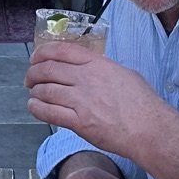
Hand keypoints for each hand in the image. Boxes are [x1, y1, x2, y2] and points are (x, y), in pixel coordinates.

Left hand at [24, 44, 166, 156]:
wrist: (149, 128)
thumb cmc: (142, 104)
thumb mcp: (124, 74)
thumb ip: (102, 70)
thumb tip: (90, 70)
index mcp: (97, 64)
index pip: (62, 50)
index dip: (43, 52)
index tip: (36, 58)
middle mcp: (86, 78)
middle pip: (48, 69)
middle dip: (33, 73)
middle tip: (30, 79)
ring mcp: (81, 100)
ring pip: (45, 90)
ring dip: (35, 92)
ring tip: (33, 94)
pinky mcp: (79, 122)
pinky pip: (49, 112)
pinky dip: (37, 108)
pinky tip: (34, 107)